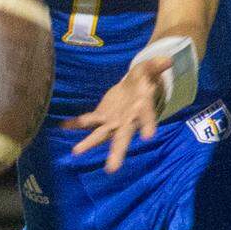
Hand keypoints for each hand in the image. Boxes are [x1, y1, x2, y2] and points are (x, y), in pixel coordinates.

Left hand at [63, 56, 172, 172]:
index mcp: (143, 109)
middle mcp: (128, 120)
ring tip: (76, 151)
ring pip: (102, 135)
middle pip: (123, 138)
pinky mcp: (102, 115)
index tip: (148, 137)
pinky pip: (88, 121)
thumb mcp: (150, 69)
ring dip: (89, 143)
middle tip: (111, 169)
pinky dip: (75, 124)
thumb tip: (167, 60)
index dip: (148, 126)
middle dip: (117, 152)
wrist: (135, 86)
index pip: (147, 118)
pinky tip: (63, 126)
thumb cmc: (145, 78)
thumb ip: (156, 66)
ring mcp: (114, 121)